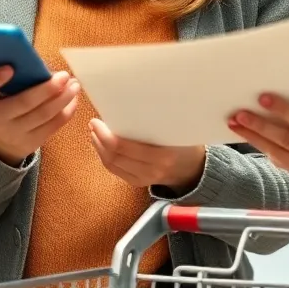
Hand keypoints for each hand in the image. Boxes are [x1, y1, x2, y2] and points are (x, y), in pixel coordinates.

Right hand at [0, 67, 79, 166]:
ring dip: (62, 99)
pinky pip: (52, 127)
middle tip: (64, 75)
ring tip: (74, 85)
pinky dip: (66, 111)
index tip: (10, 67)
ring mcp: (12, 133)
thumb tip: (23, 51)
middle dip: (46, 89)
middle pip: (23, 103)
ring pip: (42, 115)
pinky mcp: (30, 143)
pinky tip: (73, 99)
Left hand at [90, 119, 205, 192]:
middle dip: (98, 139)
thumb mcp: (177, 130)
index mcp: (162, 155)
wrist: (194, 169)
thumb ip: (157, 121)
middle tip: (93, 124)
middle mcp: (151, 170)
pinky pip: (115, 171)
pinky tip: (101, 146)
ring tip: (94, 133)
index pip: (122, 146)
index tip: (97, 121)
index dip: (104, 134)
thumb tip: (128, 104)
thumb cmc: (186, 144)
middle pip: (113, 156)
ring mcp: (144, 179)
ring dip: (99, 148)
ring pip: (111, 165)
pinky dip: (105, 158)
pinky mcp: (138, 183)